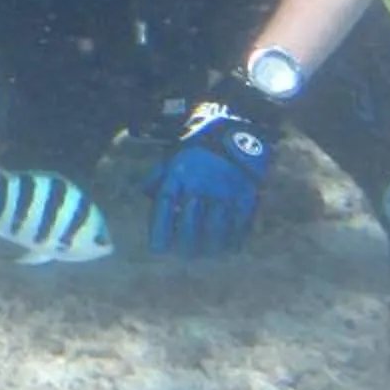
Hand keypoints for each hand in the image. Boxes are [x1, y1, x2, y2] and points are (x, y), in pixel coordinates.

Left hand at [145, 79, 275, 257]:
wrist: (235, 133)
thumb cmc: (196, 149)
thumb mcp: (171, 156)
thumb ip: (157, 177)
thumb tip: (145, 195)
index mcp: (178, 174)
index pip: (164, 207)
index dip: (160, 231)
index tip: (157, 250)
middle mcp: (200, 185)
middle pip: (189, 225)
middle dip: (184, 246)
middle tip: (182, 255)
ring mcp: (224, 193)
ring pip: (214, 231)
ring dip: (208, 249)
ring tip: (204, 256)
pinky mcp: (245, 198)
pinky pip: (238, 227)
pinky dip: (232, 241)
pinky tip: (227, 249)